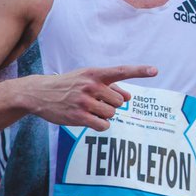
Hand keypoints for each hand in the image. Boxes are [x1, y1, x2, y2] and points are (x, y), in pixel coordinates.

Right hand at [23, 65, 156, 130]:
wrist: (39, 93)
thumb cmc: (69, 85)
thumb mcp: (87, 79)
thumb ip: (110, 86)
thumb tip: (129, 97)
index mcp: (95, 73)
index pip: (121, 71)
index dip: (139, 71)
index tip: (155, 70)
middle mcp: (91, 86)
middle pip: (120, 102)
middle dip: (112, 104)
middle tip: (96, 102)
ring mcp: (84, 101)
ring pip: (112, 114)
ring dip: (105, 115)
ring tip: (90, 109)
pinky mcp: (78, 116)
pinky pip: (103, 125)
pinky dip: (100, 125)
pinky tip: (89, 120)